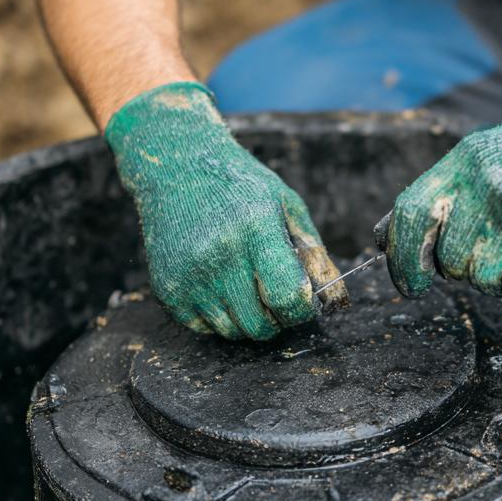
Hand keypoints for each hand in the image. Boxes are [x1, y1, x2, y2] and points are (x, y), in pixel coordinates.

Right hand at [106, 82, 345, 337]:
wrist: (177, 168)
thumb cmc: (240, 186)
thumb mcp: (287, 205)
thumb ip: (314, 253)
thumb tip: (333, 300)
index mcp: (255, 229)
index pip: (287, 297)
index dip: (301, 308)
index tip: (302, 298)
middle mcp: (218, 255)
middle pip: (260, 324)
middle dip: (277, 319)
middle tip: (275, 294)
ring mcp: (189, 276)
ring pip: (232, 332)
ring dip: (248, 320)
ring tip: (247, 286)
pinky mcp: (168, 290)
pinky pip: (204, 328)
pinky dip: (218, 318)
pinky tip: (220, 286)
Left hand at [384, 81, 501, 303]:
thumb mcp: (490, 154)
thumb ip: (441, 194)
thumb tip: (380, 239)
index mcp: (466, 161)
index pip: (410, 214)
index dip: (401, 256)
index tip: (410, 284)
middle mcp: (485, 187)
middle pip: (450, 260)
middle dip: (468, 268)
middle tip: (499, 249)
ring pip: (482, 280)